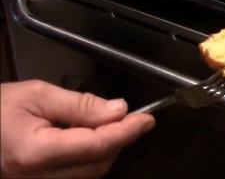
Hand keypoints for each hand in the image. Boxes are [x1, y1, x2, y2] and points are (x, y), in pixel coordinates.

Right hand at [1, 80, 154, 177]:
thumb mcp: (36, 95)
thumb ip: (80, 104)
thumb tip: (118, 110)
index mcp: (36, 153)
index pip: (97, 145)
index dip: (127, 131)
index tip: (147, 119)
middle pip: (98, 164)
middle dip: (118, 140)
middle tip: (126, 116)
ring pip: (91, 174)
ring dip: (106, 150)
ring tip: (100, 124)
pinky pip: (76, 177)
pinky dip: (89, 159)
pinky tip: (83, 139)